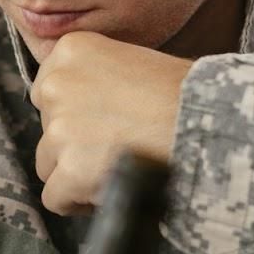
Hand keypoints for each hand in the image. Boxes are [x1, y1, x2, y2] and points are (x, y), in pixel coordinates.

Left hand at [30, 32, 191, 214]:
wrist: (207, 124)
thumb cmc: (186, 94)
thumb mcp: (135, 61)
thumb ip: (98, 79)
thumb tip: (84, 109)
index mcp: (71, 50)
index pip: (50, 91)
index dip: (77, 113)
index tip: (106, 123)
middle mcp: (56, 84)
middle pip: (47, 127)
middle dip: (75, 143)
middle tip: (116, 148)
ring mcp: (59, 128)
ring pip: (49, 164)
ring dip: (77, 172)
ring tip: (119, 169)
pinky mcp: (67, 169)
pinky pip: (55, 198)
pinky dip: (80, 202)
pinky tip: (111, 191)